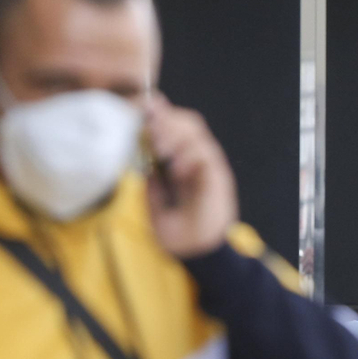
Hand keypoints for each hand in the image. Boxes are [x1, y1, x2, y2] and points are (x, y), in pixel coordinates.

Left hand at [143, 95, 238, 257]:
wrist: (196, 253)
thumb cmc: (176, 229)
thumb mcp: (153, 198)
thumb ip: (150, 175)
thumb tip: (139, 151)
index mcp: (182, 159)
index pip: (175, 125)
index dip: (160, 112)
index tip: (143, 105)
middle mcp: (198, 158)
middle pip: (189, 122)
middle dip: (166, 121)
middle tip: (149, 133)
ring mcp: (210, 167)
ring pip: (197, 134)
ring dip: (175, 136)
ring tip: (160, 150)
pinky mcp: (219, 179)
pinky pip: (205, 156)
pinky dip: (188, 157)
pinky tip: (176, 170)